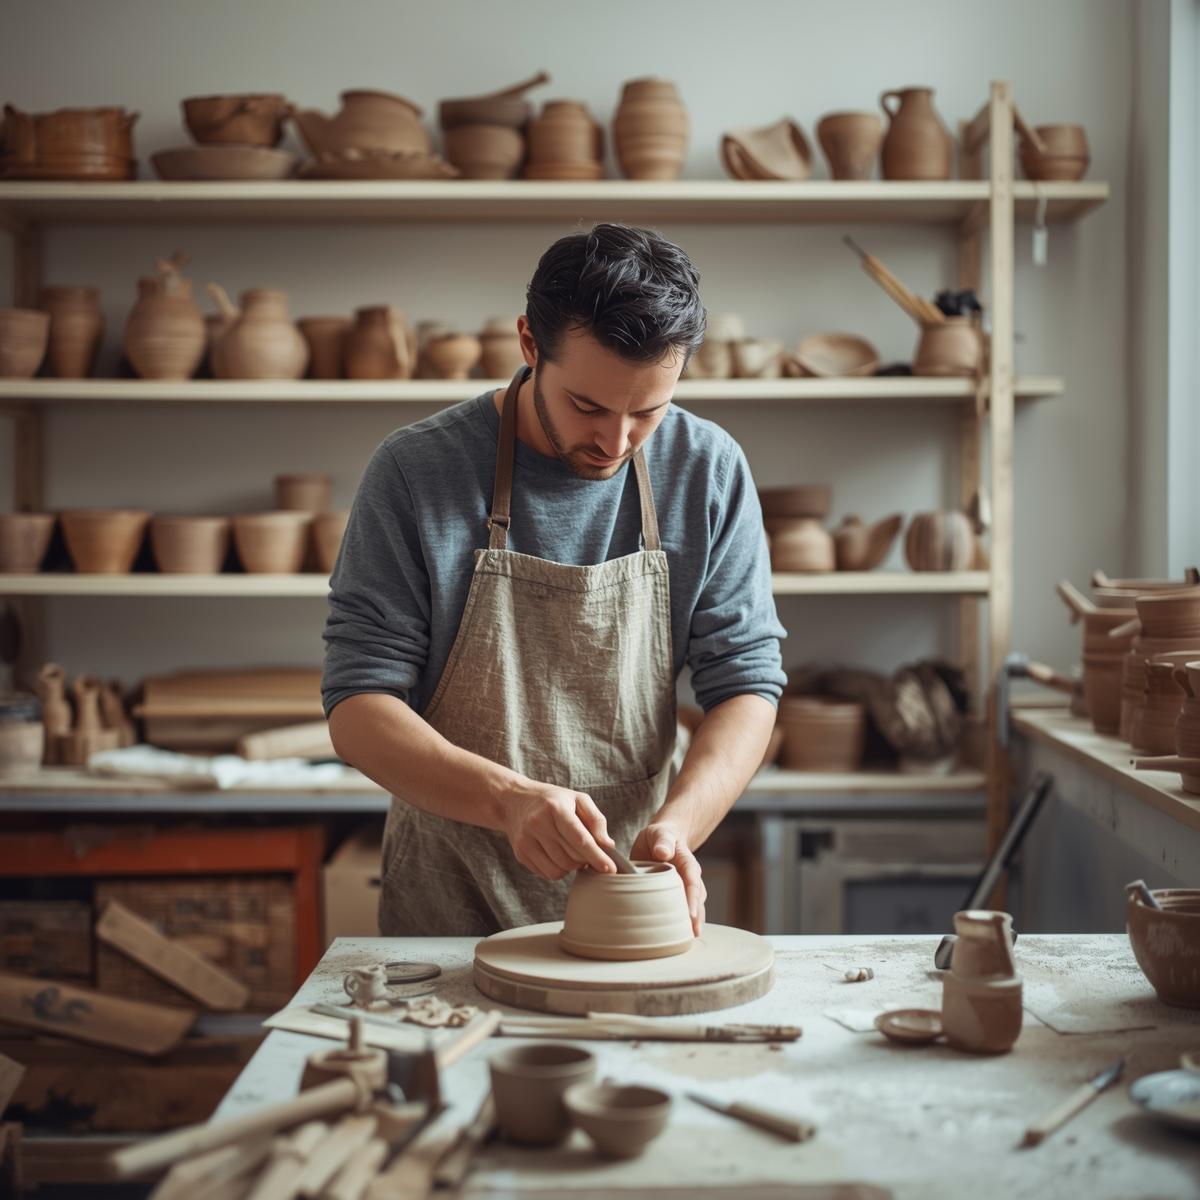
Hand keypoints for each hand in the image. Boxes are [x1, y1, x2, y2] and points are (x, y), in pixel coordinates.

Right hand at [501, 778, 615, 881]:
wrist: (515, 800)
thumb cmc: (553, 800)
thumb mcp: (578, 799)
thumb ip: (596, 820)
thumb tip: (608, 846)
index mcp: (556, 808)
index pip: (579, 839)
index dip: (596, 856)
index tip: (610, 869)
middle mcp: (538, 824)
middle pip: (572, 857)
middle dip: (585, 859)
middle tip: (587, 850)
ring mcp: (526, 840)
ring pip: (560, 869)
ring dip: (572, 866)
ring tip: (571, 851)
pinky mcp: (521, 853)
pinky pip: (548, 874)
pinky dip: (559, 870)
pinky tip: (558, 855)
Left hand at [631, 821, 705, 935]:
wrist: (663, 839)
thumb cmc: (660, 837)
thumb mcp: (659, 833)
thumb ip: (662, 841)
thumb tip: (663, 853)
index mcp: (687, 863)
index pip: (693, 882)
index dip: (693, 899)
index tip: (691, 915)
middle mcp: (691, 879)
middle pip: (697, 900)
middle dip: (696, 917)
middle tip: (692, 935)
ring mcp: (687, 889)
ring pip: (694, 908)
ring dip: (692, 923)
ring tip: (686, 941)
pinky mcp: (678, 897)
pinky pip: (683, 911)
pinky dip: (682, 923)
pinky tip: (676, 938)